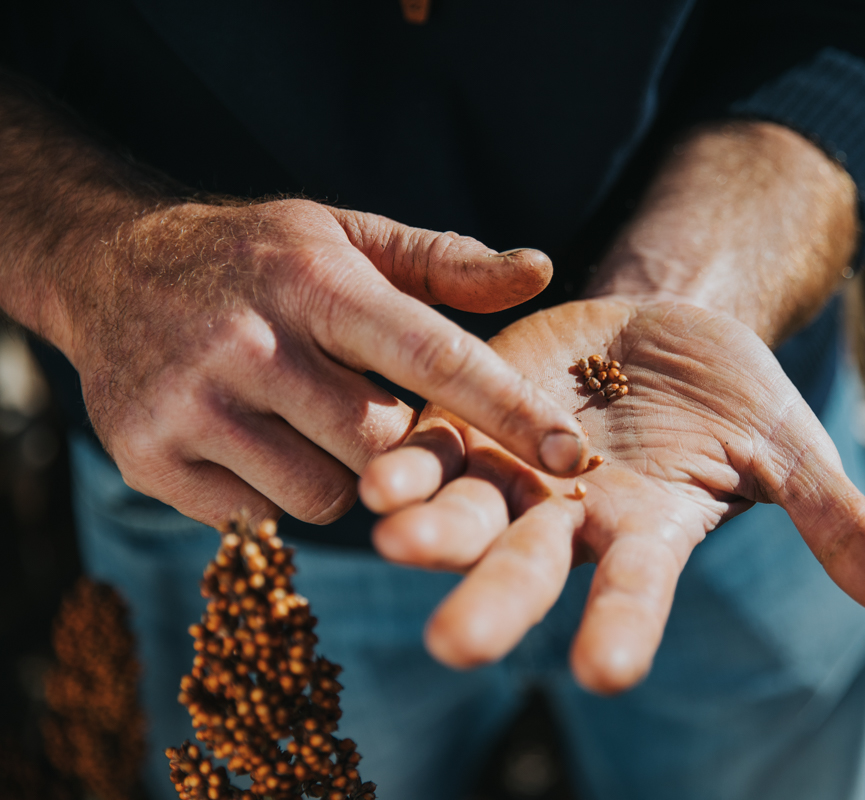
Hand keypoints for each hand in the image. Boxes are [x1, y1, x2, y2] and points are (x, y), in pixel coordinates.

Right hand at [62, 199, 588, 525]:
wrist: (109, 266)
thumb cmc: (258, 258)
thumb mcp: (346, 237)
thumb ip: (446, 261)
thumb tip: (541, 272)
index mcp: (313, 280)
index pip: (434, 356)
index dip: (509, 409)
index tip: (573, 454)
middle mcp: (248, 342)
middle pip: (382, 445)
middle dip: (395, 441)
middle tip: (361, 403)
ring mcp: (189, 405)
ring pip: (327, 495)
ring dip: (340, 474)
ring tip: (303, 419)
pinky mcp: (146, 459)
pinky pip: (262, 518)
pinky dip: (278, 493)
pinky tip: (254, 441)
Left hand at [361, 299, 864, 693]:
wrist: (663, 330)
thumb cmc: (731, 400)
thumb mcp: (791, 454)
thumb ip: (841, 527)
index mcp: (646, 531)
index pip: (637, 591)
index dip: (623, 627)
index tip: (606, 672)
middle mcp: (569, 515)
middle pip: (529, 567)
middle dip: (493, 602)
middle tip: (453, 645)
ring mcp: (514, 467)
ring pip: (466, 508)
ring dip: (431, 526)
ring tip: (395, 537)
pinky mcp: (474, 412)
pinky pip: (432, 441)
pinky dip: (407, 455)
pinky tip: (375, 466)